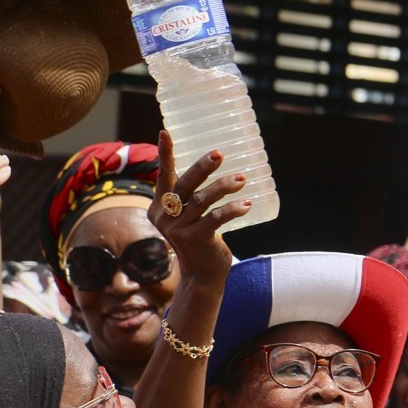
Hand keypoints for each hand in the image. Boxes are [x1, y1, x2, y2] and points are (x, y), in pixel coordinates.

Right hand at [148, 130, 248, 282]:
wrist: (201, 275)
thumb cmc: (198, 239)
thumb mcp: (188, 217)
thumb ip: (190, 197)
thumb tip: (210, 166)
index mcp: (159, 207)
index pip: (163, 175)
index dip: (165, 154)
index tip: (164, 132)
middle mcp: (165, 216)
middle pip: (184, 184)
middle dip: (202, 167)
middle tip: (219, 154)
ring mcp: (178, 229)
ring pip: (202, 199)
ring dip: (224, 186)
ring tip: (241, 179)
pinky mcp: (195, 239)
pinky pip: (216, 218)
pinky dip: (233, 209)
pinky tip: (247, 203)